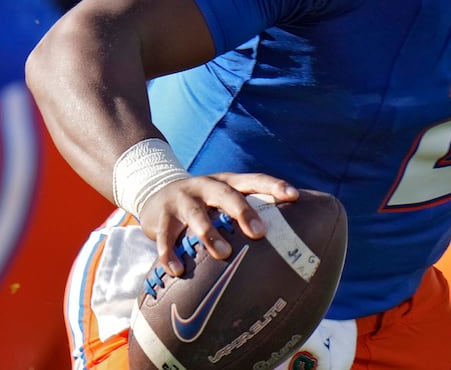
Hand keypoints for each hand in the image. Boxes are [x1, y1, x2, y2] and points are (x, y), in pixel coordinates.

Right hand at [137, 172, 299, 274]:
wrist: (156, 193)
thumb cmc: (205, 204)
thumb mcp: (224, 199)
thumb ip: (247, 212)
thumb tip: (287, 241)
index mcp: (228, 181)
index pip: (254, 180)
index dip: (274, 185)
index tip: (294, 196)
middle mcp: (206, 186)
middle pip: (227, 195)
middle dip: (243, 212)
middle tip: (260, 233)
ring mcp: (182, 199)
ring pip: (196, 214)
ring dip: (210, 233)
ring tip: (223, 253)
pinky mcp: (160, 217)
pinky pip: (164, 236)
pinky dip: (169, 253)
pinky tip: (177, 271)